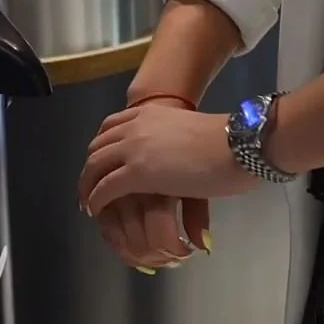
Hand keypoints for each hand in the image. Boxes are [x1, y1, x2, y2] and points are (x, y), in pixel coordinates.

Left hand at [87, 96, 212, 271]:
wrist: (236, 144)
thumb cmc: (226, 142)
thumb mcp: (189, 131)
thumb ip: (174, 143)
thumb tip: (180, 160)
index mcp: (148, 112)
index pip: (111, 126)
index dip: (101, 146)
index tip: (100, 162)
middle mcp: (135, 126)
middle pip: (98, 146)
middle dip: (90, 168)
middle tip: (89, 185)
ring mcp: (133, 149)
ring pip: (95, 167)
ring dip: (88, 186)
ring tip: (88, 202)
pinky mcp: (136, 173)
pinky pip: (105, 188)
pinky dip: (96, 200)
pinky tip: (96, 210)